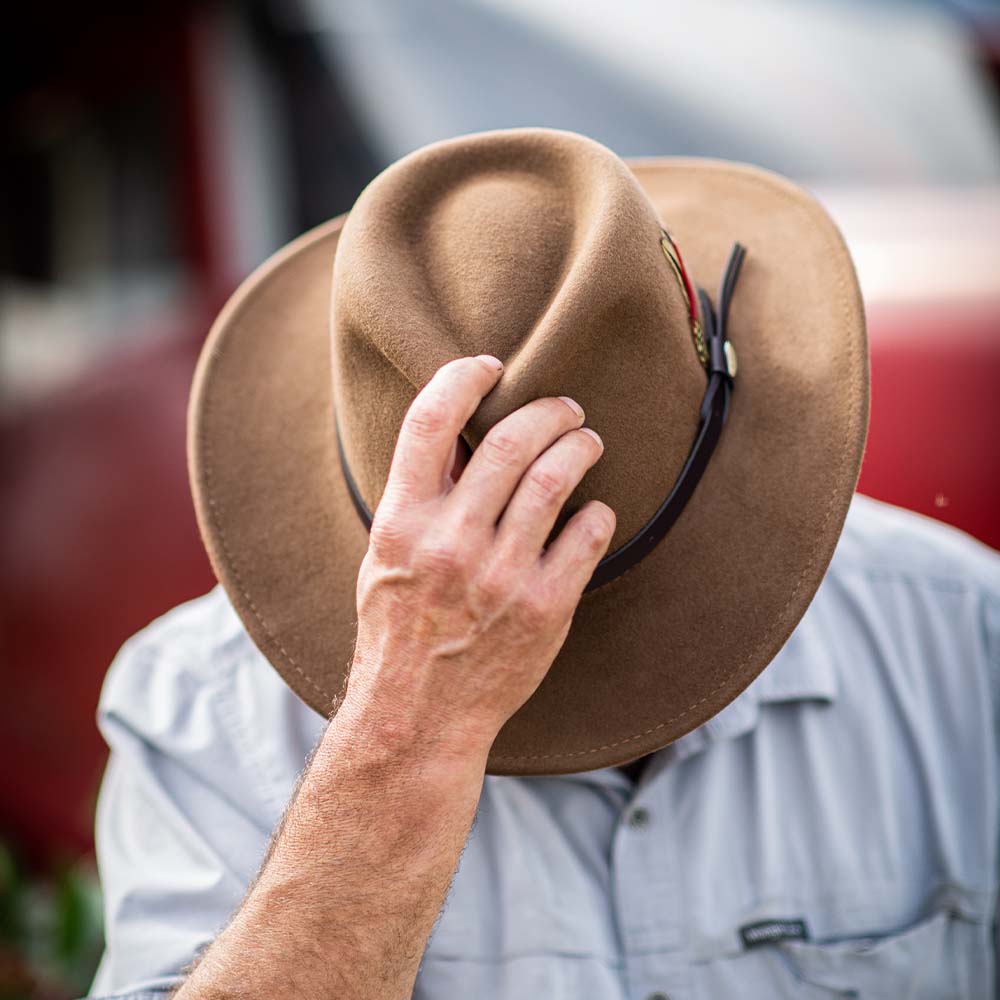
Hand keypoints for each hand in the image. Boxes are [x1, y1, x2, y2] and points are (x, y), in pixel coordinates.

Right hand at [342, 354, 614, 757]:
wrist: (418, 715)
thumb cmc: (398, 628)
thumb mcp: (386, 556)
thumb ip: (420, 495)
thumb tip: (460, 431)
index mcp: (401, 521)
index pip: (430, 420)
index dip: (464, 376)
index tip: (491, 365)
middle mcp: (451, 542)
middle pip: (512, 440)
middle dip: (549, 409)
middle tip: (566, 407)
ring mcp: (501, 576)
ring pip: (558, 476)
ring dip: (581, 444)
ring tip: (588, 440)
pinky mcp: (544, 608)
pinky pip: (588, 533)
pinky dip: (597, 511)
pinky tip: (593, 512)